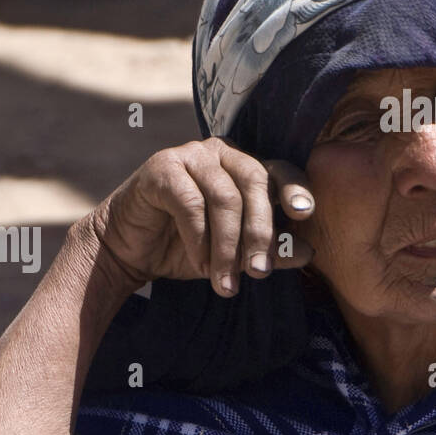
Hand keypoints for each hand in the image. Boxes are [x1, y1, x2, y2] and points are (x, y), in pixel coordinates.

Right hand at [84, 138, 316, 297]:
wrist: (127, 251)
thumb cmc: (182, 248)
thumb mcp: (232, 255)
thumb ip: (269, 251)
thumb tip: (309, 252)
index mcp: (243, 166)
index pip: (278, 170)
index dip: (294, 189)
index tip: (304, 213)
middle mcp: (220, 153)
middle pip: (254, 183)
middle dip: (259, 232)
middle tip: (259, 272)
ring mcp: (189, 155)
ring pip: (224, 197)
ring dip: (227, 246)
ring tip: (224, 282)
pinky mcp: (161, 168)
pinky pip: (190, 204)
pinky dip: (198, 239)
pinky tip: (198, 264)